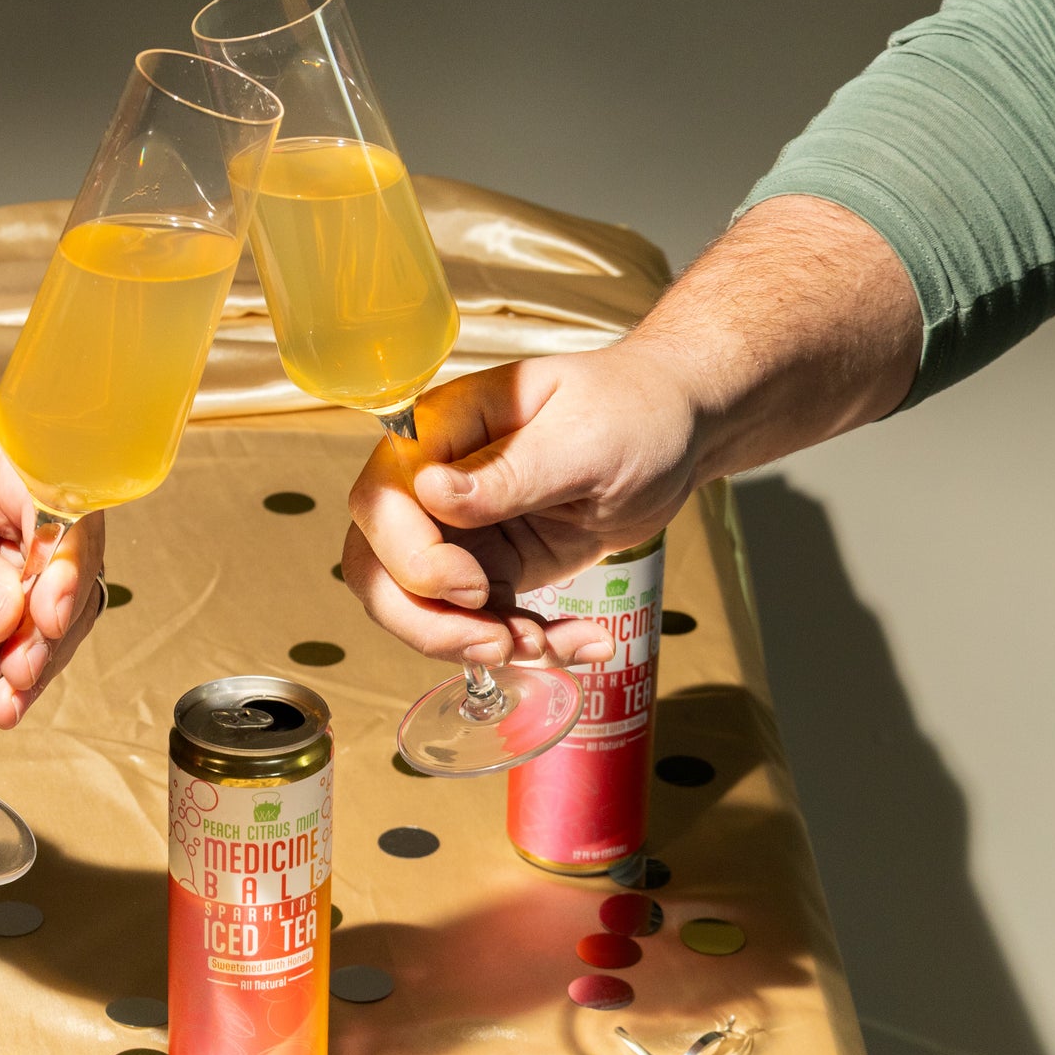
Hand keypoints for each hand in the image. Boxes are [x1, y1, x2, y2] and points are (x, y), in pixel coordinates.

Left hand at [0, 400, 104, 728]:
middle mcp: (28, 507)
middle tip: (20, 668)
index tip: (46, 613)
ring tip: (2, 699)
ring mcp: (18, 561)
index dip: (64, 562)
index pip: (64, 509)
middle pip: (71, 570)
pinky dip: (13, 681)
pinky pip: (27, 647)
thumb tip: (7, 616)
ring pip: (59, 618)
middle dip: (48, 630)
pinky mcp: (3, 607)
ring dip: (35, 665)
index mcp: (13, 457)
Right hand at [344, 195, 920, 666]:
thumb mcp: (581, 439)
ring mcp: (460, 532)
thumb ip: (507, 473)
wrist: (676, 433)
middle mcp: (434, 484)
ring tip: (546, 645)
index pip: (381, 501)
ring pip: (421, 608)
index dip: (410, 556)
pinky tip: (582, 642)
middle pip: (378, 568)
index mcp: (442, 433)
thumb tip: (430, 491)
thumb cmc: (633, 410)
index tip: (472, 584)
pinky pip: (482, 622)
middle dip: (426, 622)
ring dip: (475, 643)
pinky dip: (527, 644)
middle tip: (495, 644)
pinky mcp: (494, 568)